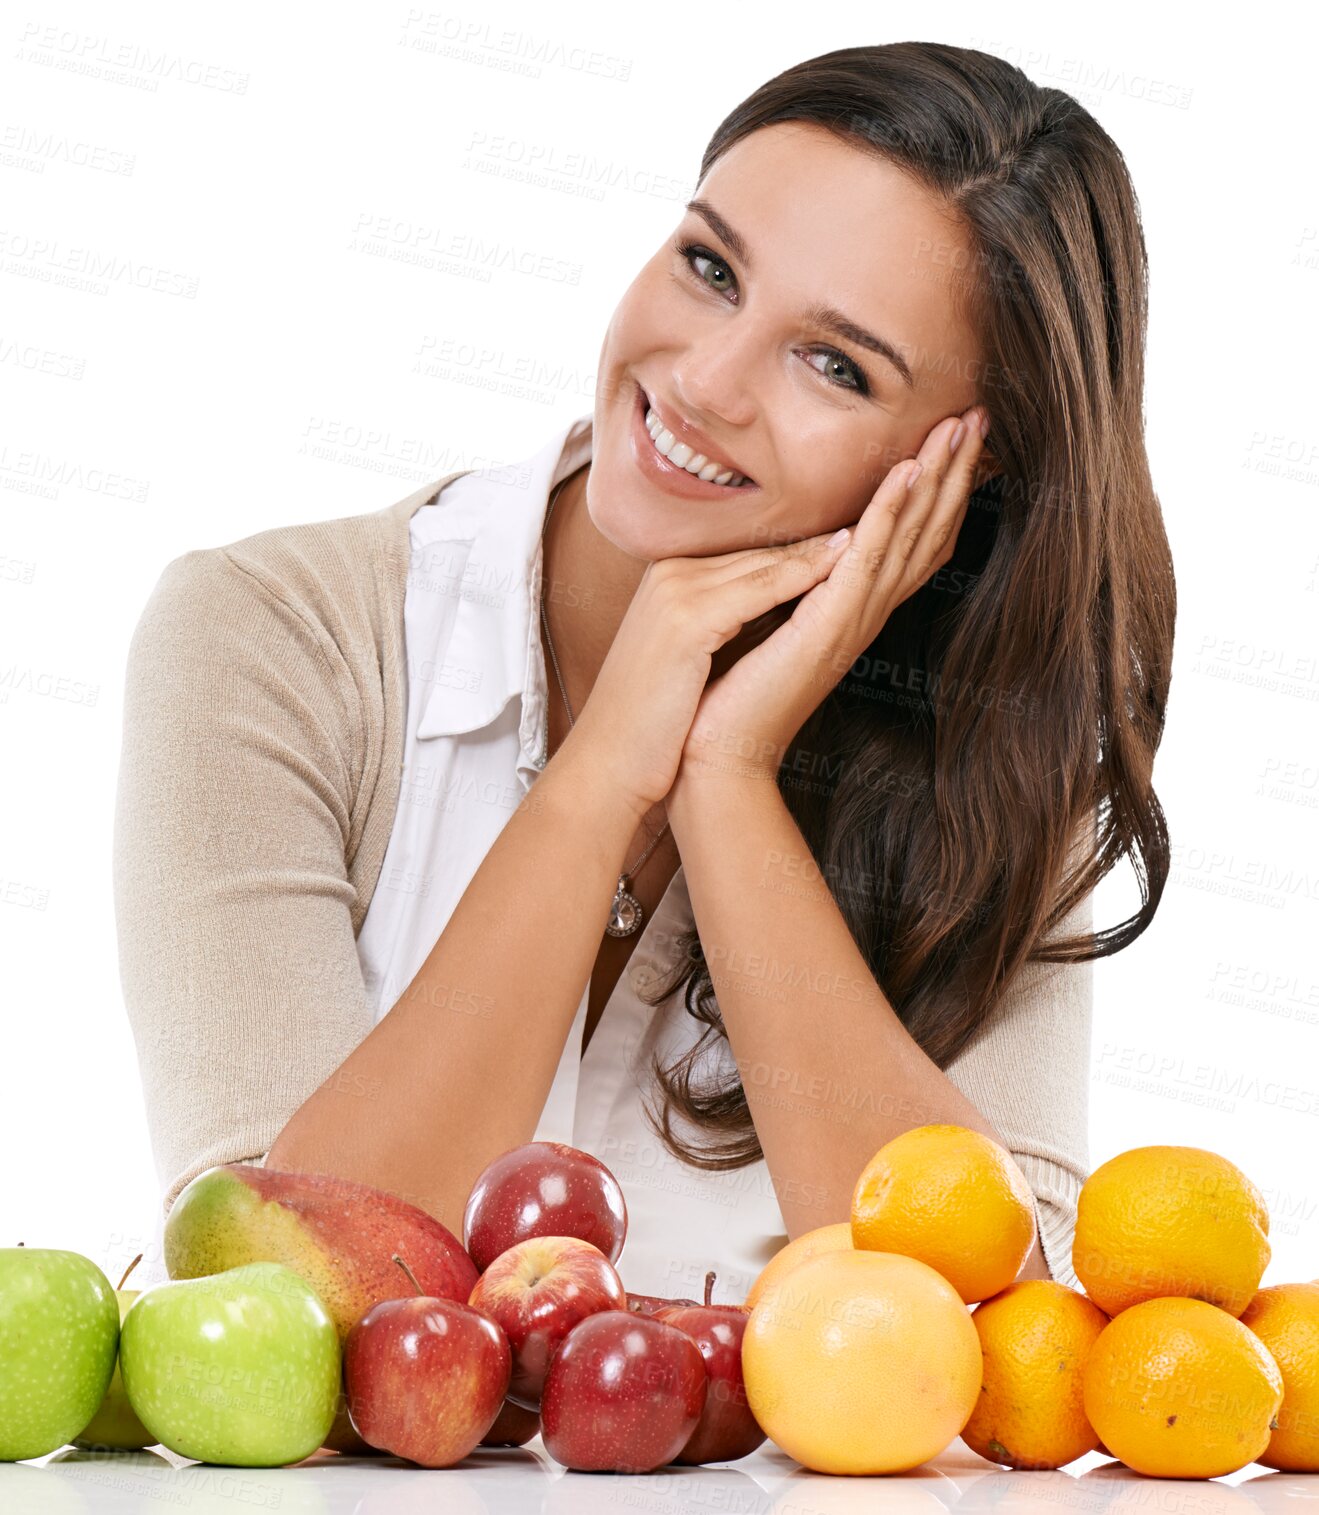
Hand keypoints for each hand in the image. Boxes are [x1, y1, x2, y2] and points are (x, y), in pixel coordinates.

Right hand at [567, 526, 857, 819]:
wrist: (610, 765)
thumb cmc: (651, 725)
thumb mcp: (684, 658)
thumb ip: (717, 622)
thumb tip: (769, 612)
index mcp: (669, 579)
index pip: (750, 553)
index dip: (806, 545)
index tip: (861, 533)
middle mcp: (670, 573)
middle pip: (762, 547)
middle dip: (824, 532)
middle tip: (887, 506)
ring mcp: (676, 591)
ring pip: (767, 560)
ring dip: (828, 541)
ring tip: (885, 517)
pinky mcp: (685, 619)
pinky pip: (760, 588)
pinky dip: (807, 574)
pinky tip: (850, 561)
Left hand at [676, 405, 991, 787]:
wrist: (719, 758)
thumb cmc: (735, 699)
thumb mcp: (772, 626)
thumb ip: (795, 590)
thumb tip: (798, 552)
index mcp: (852, 611)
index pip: (910, 540)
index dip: (938, 489)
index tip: (955, 437)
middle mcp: (864, 614)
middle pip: (926, 530)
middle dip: (955, 471)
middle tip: (980, 415)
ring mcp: (851, 620)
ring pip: (908, 536)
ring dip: (936, 478)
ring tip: (961, 427)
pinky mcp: (827, 627)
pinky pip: (867, 559)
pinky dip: (889, 513)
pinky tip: (908, 471)